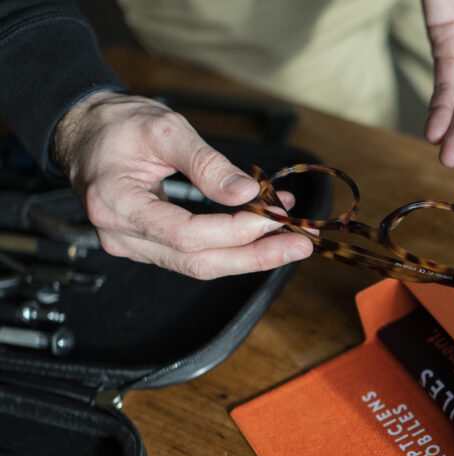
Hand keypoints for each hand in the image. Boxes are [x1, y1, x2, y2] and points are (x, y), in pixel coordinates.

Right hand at [53, 91, 312, 278]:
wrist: (85, 132)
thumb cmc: (118, 125)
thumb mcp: (164, 128)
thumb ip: (205, 162)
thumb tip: (246, 192)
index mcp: (116, 204)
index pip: (185, 234)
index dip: (234, 231)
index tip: (274, 217)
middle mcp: (121, 236)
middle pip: (197, 262)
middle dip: (255, 256)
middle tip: (301, 244)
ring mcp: (134, 246)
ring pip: (200, 265)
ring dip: (251, 254)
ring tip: (292, 237)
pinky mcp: (149, 247)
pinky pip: (195, 255)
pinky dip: (233, 246)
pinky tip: (264, 231)